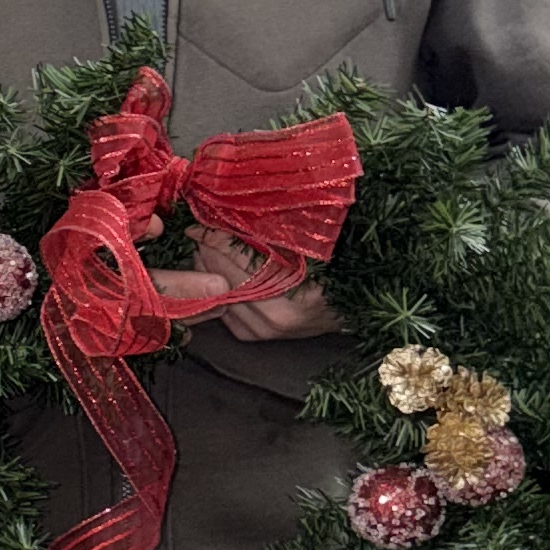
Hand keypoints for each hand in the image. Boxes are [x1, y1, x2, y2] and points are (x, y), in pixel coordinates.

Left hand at [149, 224, 339, 343]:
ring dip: (206, 270)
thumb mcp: (308, 245)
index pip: (240, 259)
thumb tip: (233, 213)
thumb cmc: (334, 268)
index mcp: (294, 291)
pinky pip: (222, 309)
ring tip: (201, 248)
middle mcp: (275, 316)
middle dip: (206, 252)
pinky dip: (214, 288)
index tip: (198, 225)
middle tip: (197, 232)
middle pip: (224, 277)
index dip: (216, 239)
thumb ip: (272, 232)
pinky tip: (212, 271)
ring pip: (218, 294)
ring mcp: (263, 330)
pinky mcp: (254, 336)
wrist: (352, 307)